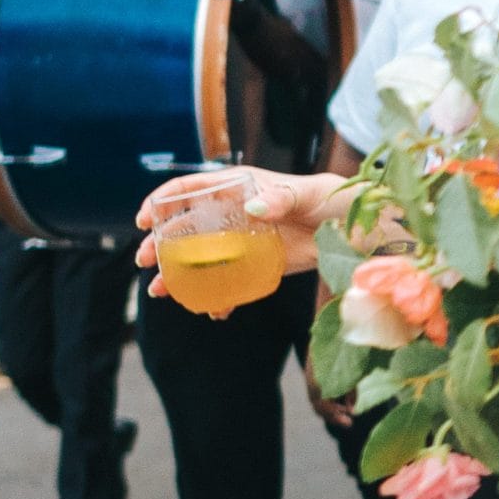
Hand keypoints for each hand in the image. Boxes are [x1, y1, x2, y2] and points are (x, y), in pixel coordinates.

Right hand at [132, 166, 343, 275]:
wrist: (354, 230)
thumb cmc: (330, 200)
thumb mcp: (308, 195)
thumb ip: (282, 198)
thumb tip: (255, 207)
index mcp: (236, 189)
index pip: (187, 190)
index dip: (160, 202)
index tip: (144, 220)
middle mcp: (231, 214)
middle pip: (183, 228)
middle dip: (159, 245)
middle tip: (144, 262)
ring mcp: (240, 242)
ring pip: (199, 258)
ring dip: (177, 274)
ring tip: (161, 291)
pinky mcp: (255, 266)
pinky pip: (228, 282)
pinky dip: (217, 296)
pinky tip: (212, 309)